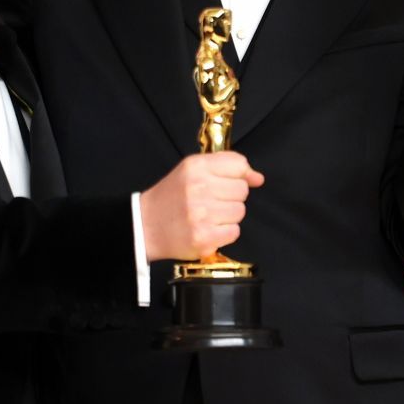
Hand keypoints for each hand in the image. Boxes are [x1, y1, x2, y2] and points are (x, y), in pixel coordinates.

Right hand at [138, 153, 264, 261]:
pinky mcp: (204, 238)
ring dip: (228, 216)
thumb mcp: (193, 170)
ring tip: (208, 216)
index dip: (237, 175)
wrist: (145, 226)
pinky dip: (224, 233)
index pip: (238, 165)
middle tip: (210, 201)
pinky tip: (208, 229)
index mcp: (196, 167)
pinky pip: (234, 232)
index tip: (227, 182)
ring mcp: (201, 214)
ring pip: (240, 212)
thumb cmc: (172, 197)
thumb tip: (258, 178)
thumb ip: (226, 167)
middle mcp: (198, 188)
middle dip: (230, 197)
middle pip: (242, 190)